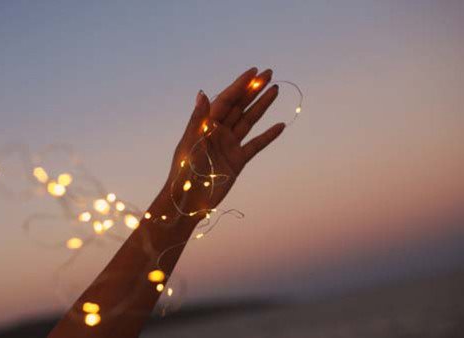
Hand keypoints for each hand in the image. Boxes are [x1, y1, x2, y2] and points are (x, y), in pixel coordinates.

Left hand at [165, 67, 284, 214]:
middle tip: (269, 73)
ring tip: (275, 90)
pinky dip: (268, 136)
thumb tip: (202, 93)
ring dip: (262, 106)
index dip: (240, 84)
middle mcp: (218, 132)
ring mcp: (229, 146)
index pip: (226, 99)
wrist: (188, 201)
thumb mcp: (191, 143)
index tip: (254, 71)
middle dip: (254, 89)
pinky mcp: (238, 161)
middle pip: (240, 106)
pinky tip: (279, 126)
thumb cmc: (184, 172)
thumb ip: (199, 119)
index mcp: (206, 124)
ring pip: (249, 121)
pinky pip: (256, 145)